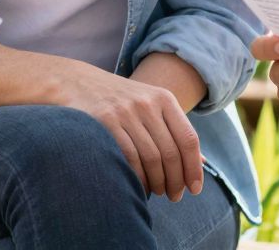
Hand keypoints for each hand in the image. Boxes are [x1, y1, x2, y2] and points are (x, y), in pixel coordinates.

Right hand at [57, 66, 203, 201]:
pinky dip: (136, 177)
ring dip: (157, 182)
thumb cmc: (121, 101)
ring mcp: (125, 112)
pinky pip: (128, 158)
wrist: (78, 82)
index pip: (188, 139)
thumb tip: (201, 162)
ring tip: (157, 192)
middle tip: (174, 196)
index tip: (195, 189)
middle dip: (176, 181)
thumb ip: (175, 130)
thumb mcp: (151, 106)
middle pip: (171, 152)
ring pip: (151, 158)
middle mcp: (147, 104)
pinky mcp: (104, 121)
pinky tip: (137, 185)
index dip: (194, 168)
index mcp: (164, 99)